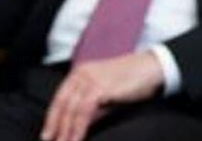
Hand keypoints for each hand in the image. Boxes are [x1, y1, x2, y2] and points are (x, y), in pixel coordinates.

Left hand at [40, 51, 164, 140]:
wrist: (153, 68)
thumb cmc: (134, 79)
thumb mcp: (107, 91)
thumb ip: (92, 105)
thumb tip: (79, 125)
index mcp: (81, 72)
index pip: (60, 98)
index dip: (52, 118)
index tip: (48, 134)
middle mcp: (82, 73)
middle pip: (62, 105)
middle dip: (55, 127)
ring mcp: (91, 79)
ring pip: (71, 110)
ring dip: (66, 131)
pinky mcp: (100, 88)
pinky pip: (83, 113)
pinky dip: (78, 128)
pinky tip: (77, 139)